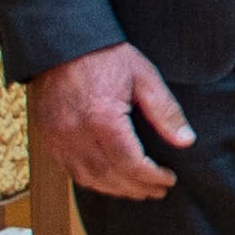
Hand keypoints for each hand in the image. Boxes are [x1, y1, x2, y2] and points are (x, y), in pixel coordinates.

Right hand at [29, 43, 192, 200]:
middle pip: (110, 177)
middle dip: (137, 188)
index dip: (152, 178)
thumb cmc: (105, 57)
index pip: (131, 165)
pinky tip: (109, 180)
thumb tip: (186, 141)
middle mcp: (76, 134)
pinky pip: (69, 170)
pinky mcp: (48, 137)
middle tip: (158, 190)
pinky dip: (91, 180)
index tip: (169, 179)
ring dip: (115, 189)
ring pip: (88, 178)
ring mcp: (58, 138)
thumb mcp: (144, 77)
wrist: (62, 44)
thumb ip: (165, 112)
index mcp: (102, 120)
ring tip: (138, 189)